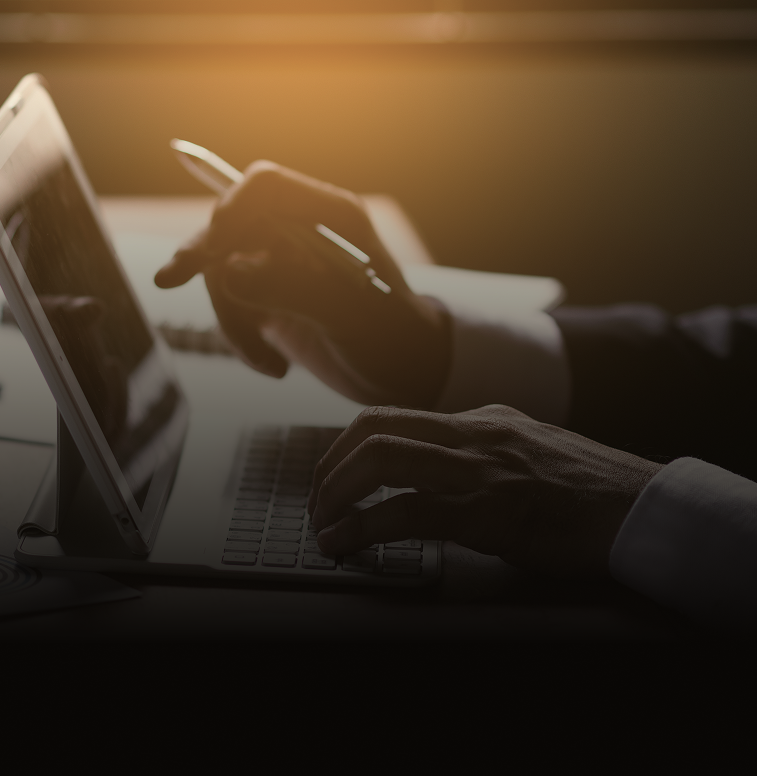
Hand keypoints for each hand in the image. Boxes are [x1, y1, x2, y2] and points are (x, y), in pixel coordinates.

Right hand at [154, 161, 450, 408]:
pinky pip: (228, 302)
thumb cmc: (395, 341)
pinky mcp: (267, 293)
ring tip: (268, 364)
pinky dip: (239, 336)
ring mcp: (281, 262)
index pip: (266, 186)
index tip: (211, 248)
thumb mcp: (352, 316)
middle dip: (204, 255)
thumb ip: (292, 288)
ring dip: (232, 318)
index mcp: (332, 216)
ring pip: (222, 269)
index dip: (231, 207)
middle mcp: (302, 230)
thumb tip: (228, 271)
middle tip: (170, 279)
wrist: (404, 378)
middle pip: (231, 224)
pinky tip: (272, 365)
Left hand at [308, 404, 661, 574]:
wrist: (643, 509)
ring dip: (335, 494)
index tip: (332, 476)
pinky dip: (363, 529)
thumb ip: (480, 455)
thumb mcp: (527, 452)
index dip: (347, 446)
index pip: (391, 416)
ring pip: (380, 459)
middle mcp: (473, 434)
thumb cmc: (589, 491)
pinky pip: (406, 513)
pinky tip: (345, 545)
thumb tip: (433, 478)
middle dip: (330, 467)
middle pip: (372, 429)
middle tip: (318, 503)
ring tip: (323, 525)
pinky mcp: (487, 511)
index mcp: (480, 419)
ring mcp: (479, 468)